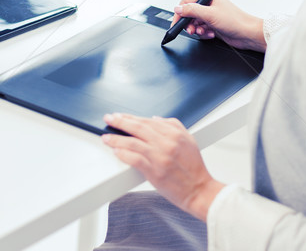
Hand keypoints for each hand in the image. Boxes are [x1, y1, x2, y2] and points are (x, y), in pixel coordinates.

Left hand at [102, 113, 224, 220]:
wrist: (199, 189)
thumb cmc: (194, 167)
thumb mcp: (188, 139)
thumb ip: (172, 125)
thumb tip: (155, 118)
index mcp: (174, 133)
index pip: (147, 121)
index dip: (131, 117)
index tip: (120, 115)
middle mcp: (166, 143)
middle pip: (138, 128)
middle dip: (120, 122)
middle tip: (109, 119)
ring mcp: (159, 157)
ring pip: (133, 143)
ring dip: (117, 139)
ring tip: (106, 137)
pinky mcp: (154, 172)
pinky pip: (134, 159)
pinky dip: (123, 154)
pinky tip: (116, 151)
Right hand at [172, 0, 265, 51]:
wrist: (248, 34)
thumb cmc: (236, 21)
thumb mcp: (210, 14)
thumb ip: (192, 11)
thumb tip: (178, 9)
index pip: (187, 3)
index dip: (180, 13)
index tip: (176, 22)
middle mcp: (209, 6)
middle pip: (189, 14)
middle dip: (189, 24)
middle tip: (192, 30)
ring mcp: (211, 16)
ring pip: (195, 24)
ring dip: (197, 30)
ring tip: (204, 32)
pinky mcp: (213, 26)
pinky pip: (201, 30)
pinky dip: (204, 34)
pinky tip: (211, 34)